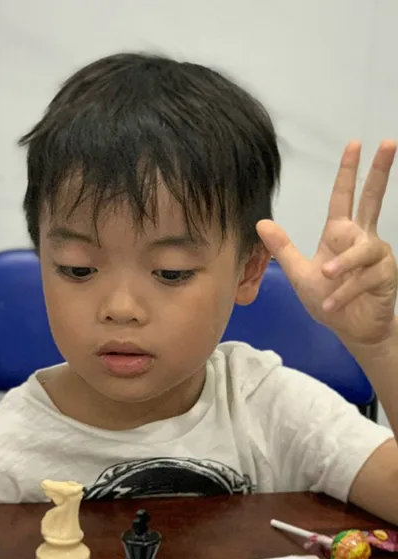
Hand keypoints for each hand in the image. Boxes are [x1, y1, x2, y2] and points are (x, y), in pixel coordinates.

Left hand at [256, 140, 397, 346]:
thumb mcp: (299, 273)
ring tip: (327, 278)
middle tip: (388, 143)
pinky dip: (345, 293)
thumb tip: (261, 222)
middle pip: (373, 199)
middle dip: (380, 172)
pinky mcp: (386, 276)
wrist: (350, 328)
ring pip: (362, 251)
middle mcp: (362, 239)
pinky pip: (365, 279)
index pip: (344, 197)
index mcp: (340, 234)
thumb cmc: (328, 298)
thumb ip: (283, 248)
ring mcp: (377, 256)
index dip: (348, 171)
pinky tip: (332, 305)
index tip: (354, 144)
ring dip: (342, 266)